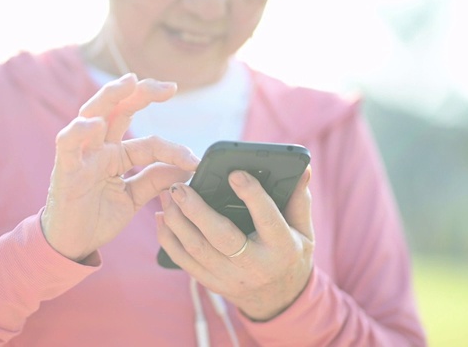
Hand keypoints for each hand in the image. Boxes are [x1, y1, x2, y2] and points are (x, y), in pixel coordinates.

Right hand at [42, 73, 198, 261]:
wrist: (71, 244)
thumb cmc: (97, 217)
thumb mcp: (134, 197)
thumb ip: (155, 180)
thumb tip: (186, 168)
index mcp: (116, 155)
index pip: (149, 143)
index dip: (174, 149)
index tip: (195, 162)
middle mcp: (99, 148)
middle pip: (119, 110)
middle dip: (142, 93)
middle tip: (169, 87)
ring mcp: (82, 155)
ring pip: (93, 114)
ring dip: (111, 96)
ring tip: (130, 82)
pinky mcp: (65, 169)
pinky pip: (68, 144)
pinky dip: (78, 131)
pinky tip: (94, 123)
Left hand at [157, 166, 313, 320]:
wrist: (278, 300)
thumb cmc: (289, 255)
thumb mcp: (303, 231)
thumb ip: (298, 199)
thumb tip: (302, 168)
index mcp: (282, 249)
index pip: (267, 220)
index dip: (252, 196)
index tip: (235, 173)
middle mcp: (254, 266)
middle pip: (221, 237)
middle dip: (197, 210)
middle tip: (180, 186)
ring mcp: (229, 277)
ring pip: (197, 249)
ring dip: (177, 221)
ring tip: (167, 195)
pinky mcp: (211, 283)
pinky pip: (184, 261)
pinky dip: (169, 239)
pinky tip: (163, 217)